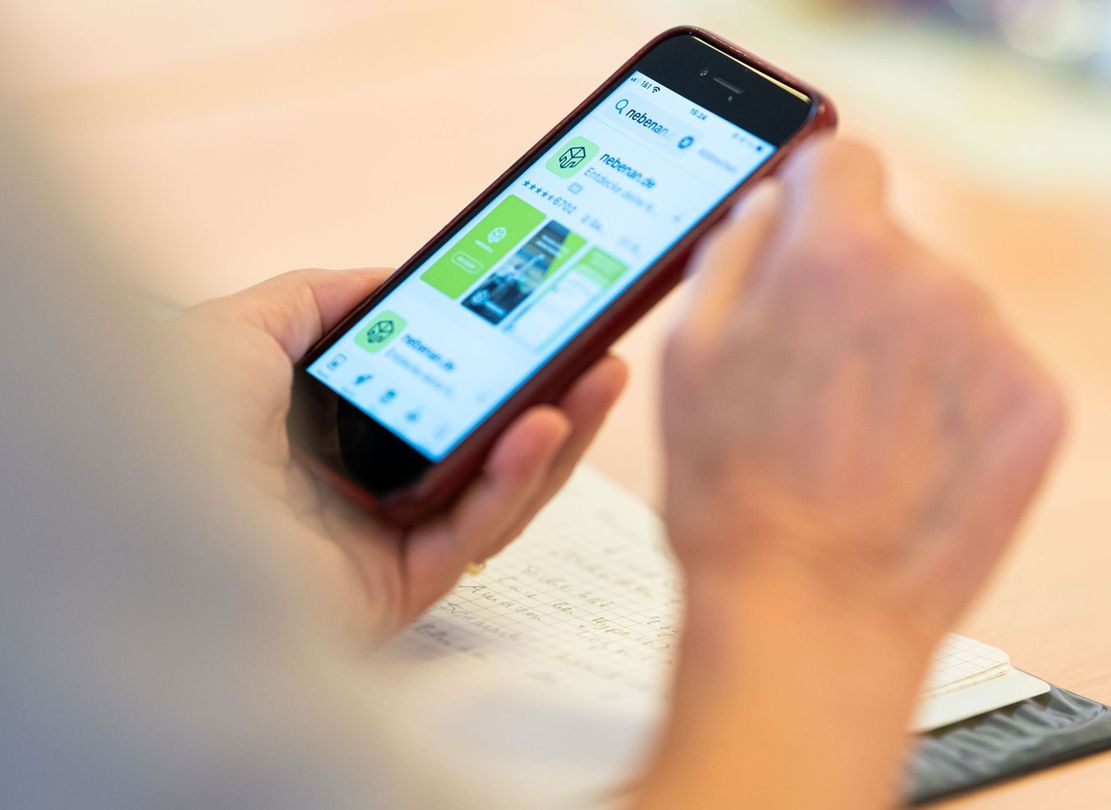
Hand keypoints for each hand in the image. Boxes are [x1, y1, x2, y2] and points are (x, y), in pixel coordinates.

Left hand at [178, 268, 626, 642]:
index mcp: (325, 432)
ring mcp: (379, 542)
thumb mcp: (238, 329)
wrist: (127, 515)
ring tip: (601, 377)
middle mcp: (357, 488)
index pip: (434, 397)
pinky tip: (544, 430)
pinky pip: (470, 536)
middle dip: (550, 397)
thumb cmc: (162, 427)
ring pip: (493, 493)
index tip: (541, 318)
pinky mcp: (394, 590)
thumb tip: (390, 279)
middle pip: (481, 445)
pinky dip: (513, 483)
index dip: (491, 360)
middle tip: (600, 350)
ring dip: (555, 436)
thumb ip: (317, 299)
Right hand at [664, 136, 1064, 655]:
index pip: (844, 161)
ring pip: (944, 311)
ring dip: (907, 352)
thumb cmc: (736, 497)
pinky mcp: (1037, 405)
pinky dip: (954, 405)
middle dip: (856, 293)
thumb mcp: (688, 351)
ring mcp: (994, 344)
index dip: (813, 203)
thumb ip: (734, 247)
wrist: (814, 618)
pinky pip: (989, 372)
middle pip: (895, 246)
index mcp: (839, 250)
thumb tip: (775, 201)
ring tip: (858, 441)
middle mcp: (931, 278)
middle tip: (814, 383)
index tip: (806, 242)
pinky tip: (907, 464)